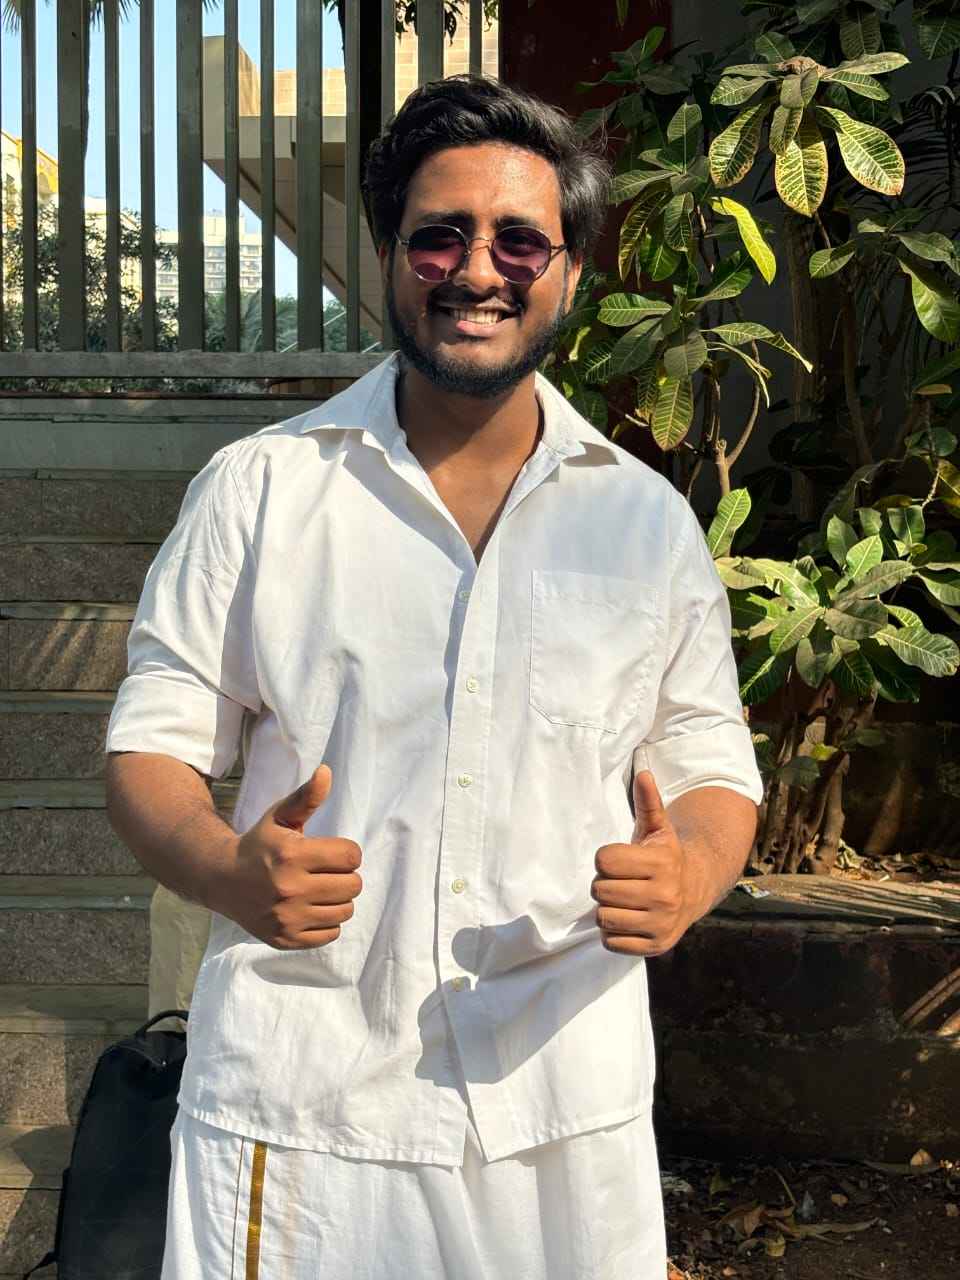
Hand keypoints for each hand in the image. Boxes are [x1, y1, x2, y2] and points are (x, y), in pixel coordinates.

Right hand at [216, 765, 361, 949]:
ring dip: (338, 899)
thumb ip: (306, 797)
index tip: (331, 852)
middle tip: (326, 872)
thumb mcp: (279, 817)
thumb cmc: (258, 845)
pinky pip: (331, 934)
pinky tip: (311, 909)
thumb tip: (326, 771)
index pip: (351, 856)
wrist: (221, 880)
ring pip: (345, 911)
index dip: (346, 852)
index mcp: (292, 855)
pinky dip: (327, 922)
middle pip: (353, 885)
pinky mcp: (286, 939)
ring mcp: (288, 918)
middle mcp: (290, 888)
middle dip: (344, 876)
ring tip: (320, 890)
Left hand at [591, 771, 692, 956]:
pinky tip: (629, 919)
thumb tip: (643, 773)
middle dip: (605, 884)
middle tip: (622, 881)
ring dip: (607, 909)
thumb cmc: (664, 857)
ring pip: (604, 917)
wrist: (694, 891)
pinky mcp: (655, 946)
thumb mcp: (657, 829)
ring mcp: (661, 924)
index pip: (603, 861)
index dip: (606, 859)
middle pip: (600, 891)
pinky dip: (614, 933)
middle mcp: (664, 896)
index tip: (620, 860)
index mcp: (662, 864)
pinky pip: (611, 942)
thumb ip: (647, 803)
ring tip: (624, 900)